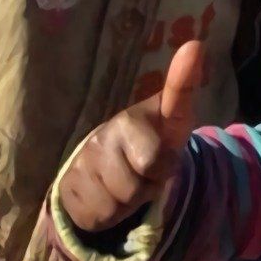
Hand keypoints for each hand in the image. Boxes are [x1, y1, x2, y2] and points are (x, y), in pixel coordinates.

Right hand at [58, 42, 200, 233]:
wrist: (105, 170)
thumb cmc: (148, 140)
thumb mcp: (172, 119)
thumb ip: (182, 89)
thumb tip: (194, 43)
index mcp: (130, 119)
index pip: (157, 143)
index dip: (168, 133)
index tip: (191, 54)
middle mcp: (102, 137)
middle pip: (143, 184)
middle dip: (151, 185)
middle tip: (146, 172)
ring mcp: (80, 164)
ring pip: (121, 203)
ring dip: (131, 202)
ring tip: (127, 183)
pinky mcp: (65, 190)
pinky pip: (100, 216)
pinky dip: (110, 215)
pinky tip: (107, 195)